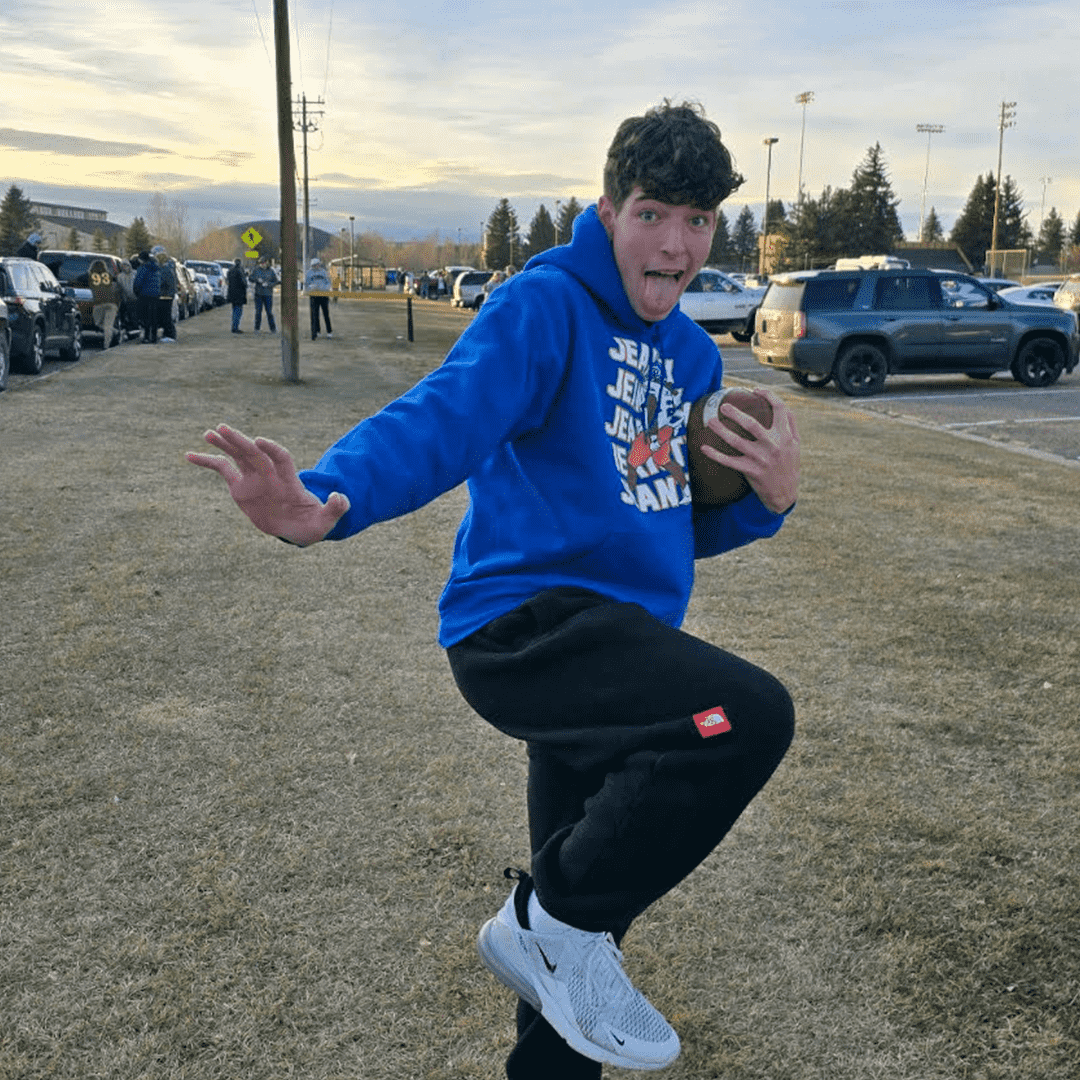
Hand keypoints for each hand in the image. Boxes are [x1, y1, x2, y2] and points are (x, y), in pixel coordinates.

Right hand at [186, 424, 348, 545]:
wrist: (297, 528)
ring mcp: (254, 479)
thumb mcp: (326, 521)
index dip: (273, 450)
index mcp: (290, 481)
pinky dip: (207, 461)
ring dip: (224, 444)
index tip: (261, 442)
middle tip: (224, 428)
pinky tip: (189, 455)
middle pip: (255, 453)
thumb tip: (342, 498)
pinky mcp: (241, 487)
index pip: (282, 459)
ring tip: (208, 433)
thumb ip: (335, 508)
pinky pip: (222, 470)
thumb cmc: (313, 524)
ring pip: (238, 456)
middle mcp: (270, 475)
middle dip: (241, 441)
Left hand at [702, 389, 799, 513]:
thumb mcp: (796, 445)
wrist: (786, 494)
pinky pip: (729, 461)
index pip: (780, 409)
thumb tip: (782, 406)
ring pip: (737, 441)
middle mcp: (773, 445)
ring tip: (710, 422)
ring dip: (721, 430)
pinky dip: (715, 455)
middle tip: (723, 406)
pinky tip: (704, 448)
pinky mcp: (750, 471)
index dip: (768, 396)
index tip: (756, 390)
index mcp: (786, 436)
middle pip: (752, 424)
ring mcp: (761, 459)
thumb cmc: (789, 465)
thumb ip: (791, 425)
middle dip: (736, 413)